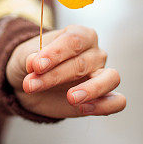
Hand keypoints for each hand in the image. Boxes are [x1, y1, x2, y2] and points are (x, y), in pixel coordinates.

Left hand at [5, 25, 125, 117]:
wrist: (31, 83)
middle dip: (55, 76)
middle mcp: (95, 53)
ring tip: (71, 98)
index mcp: (80, 35)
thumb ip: (31, 57)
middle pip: (83, 63)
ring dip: (91, 89)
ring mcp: (102, 75)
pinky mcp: (103, 98)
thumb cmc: (32, 64)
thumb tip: (34, 62)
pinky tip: (83, 108)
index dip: (55, 53)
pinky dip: (104, 105)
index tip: (36, 66)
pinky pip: (117, 101)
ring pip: (111, 78)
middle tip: (31, 85)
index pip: (74, 40)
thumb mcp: (25, 57)